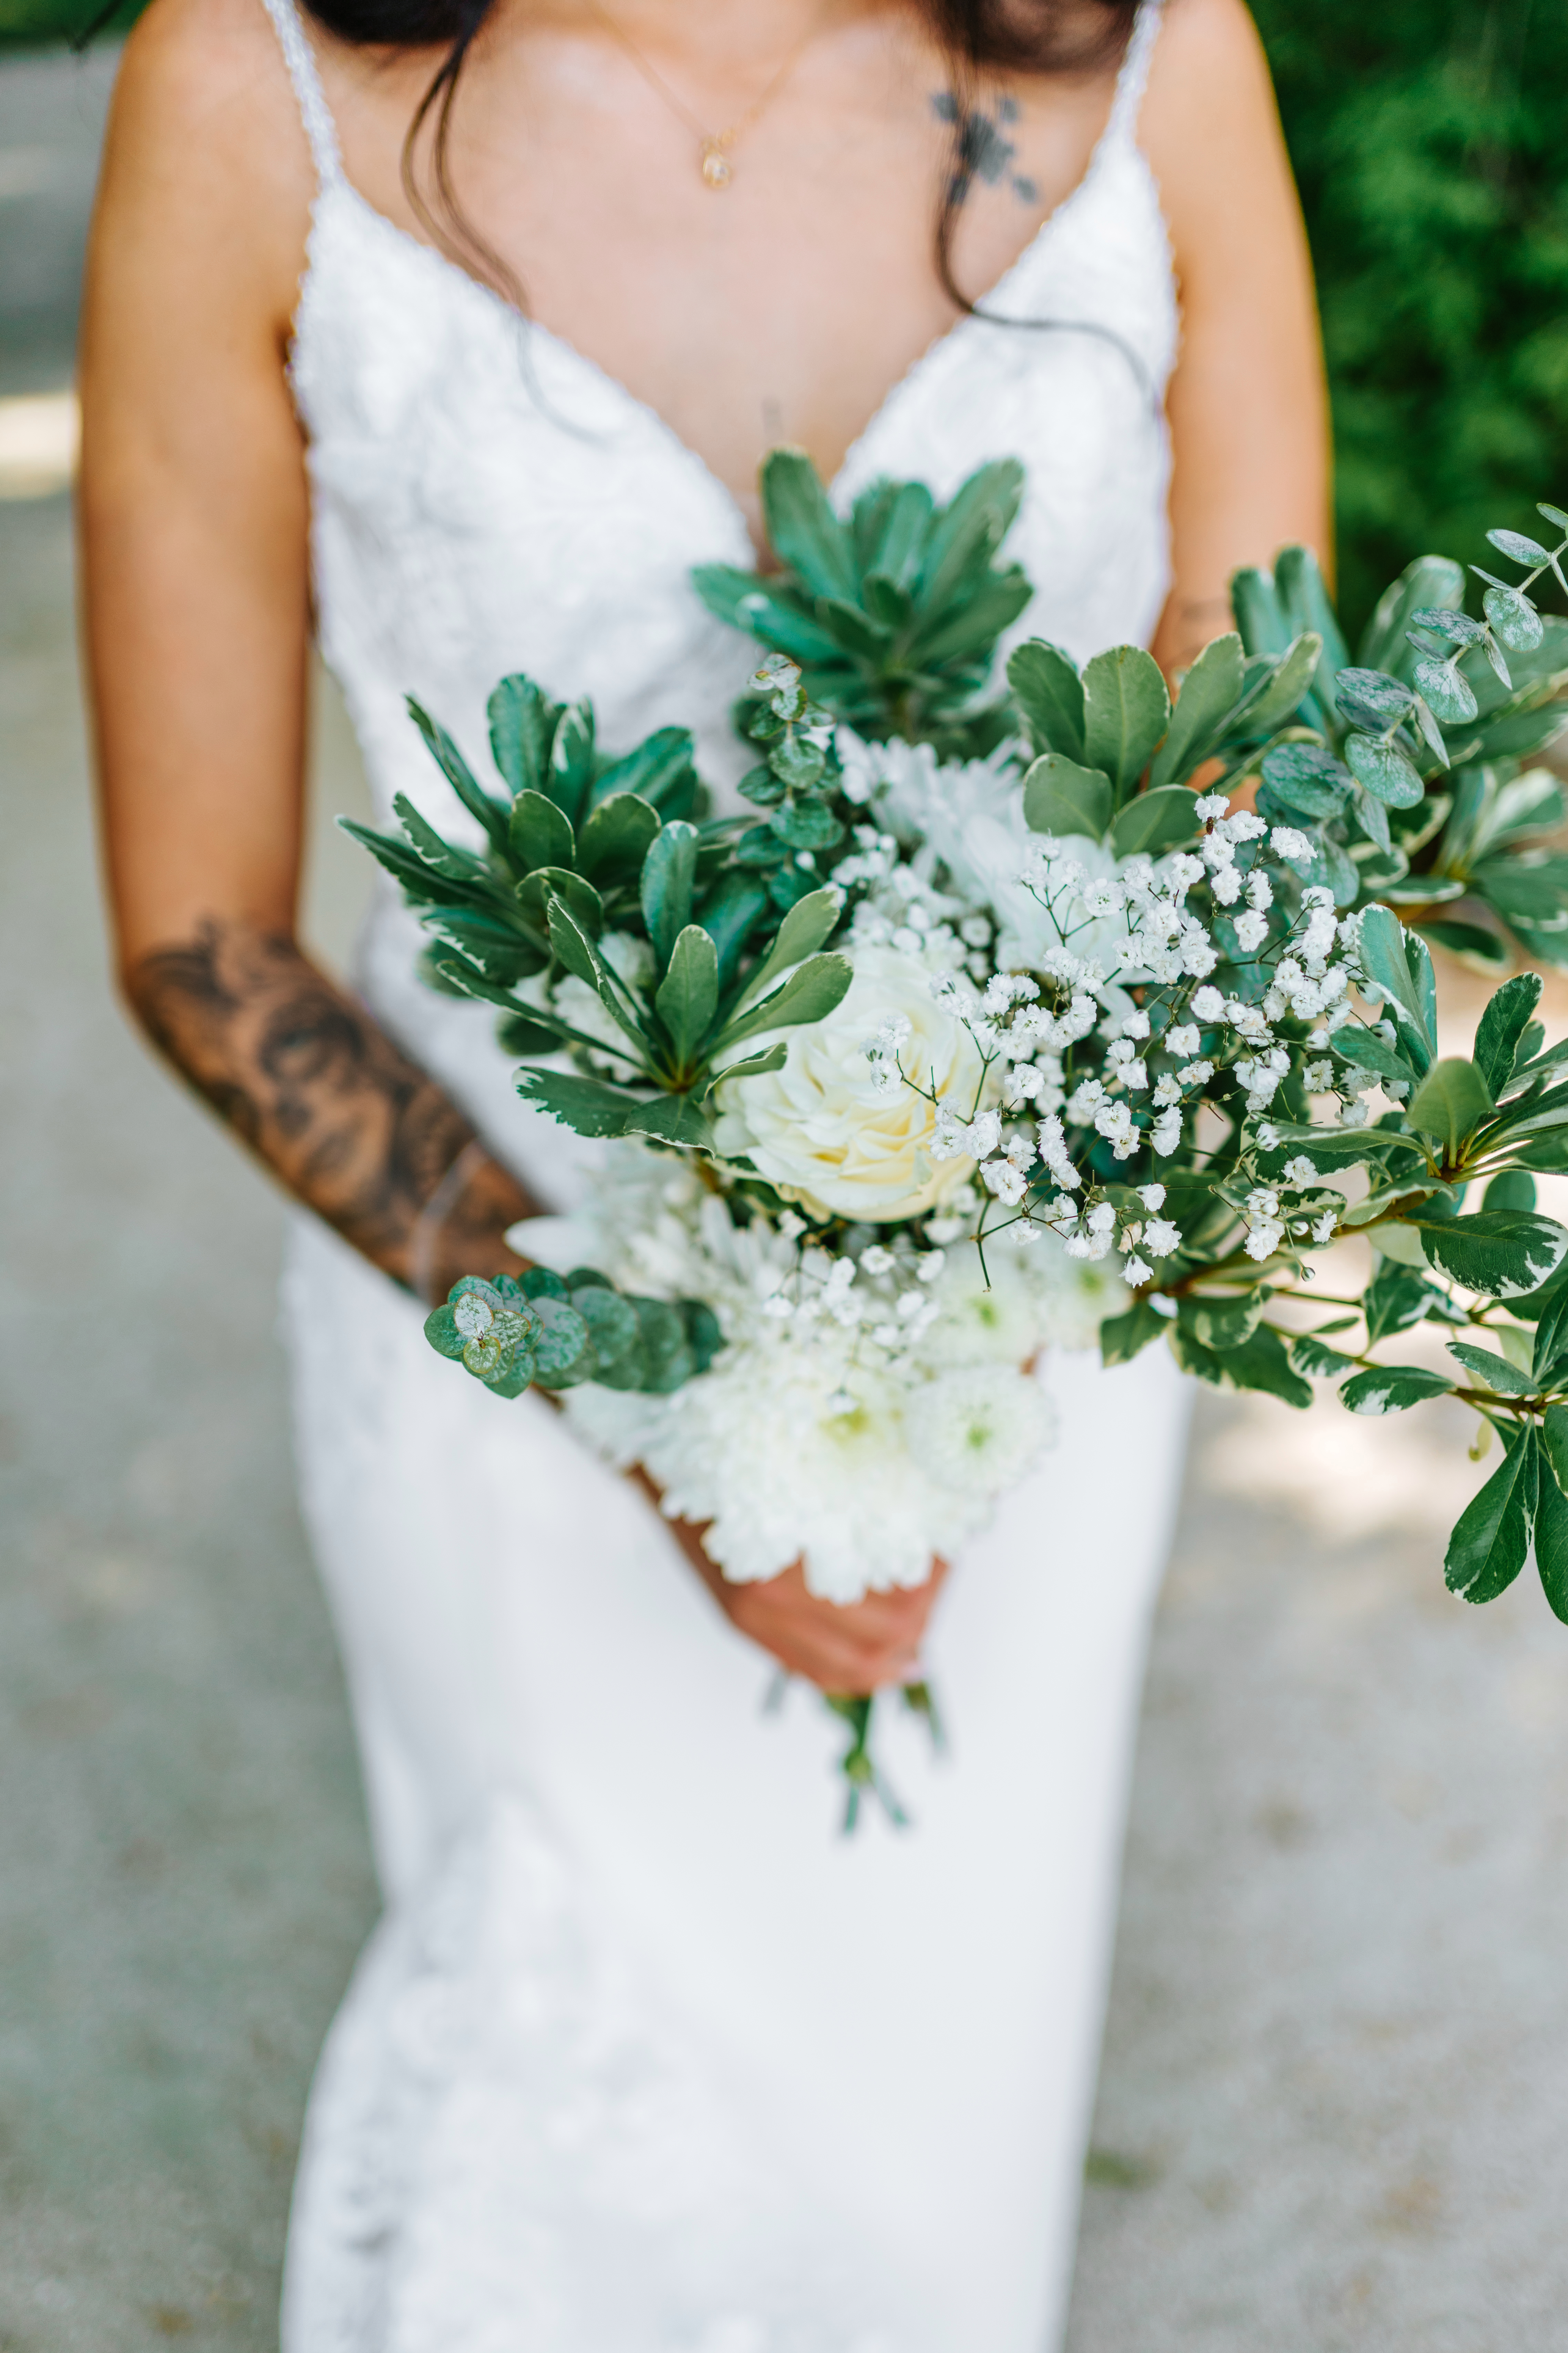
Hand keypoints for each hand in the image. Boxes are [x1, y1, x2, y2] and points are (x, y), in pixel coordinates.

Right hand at [629, 1468, 947, 1693]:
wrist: (663, 1464)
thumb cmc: (736, 1455)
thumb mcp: (803, 1471)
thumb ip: (857, 1506)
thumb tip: (929, 1522)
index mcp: (791, 1562)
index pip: (892, 1606)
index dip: (932, 1586)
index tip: (948, 1550)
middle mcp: (768, 1603)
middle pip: (877, 1645)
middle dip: (920, 1622)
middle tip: (936, 1588)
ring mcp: (754, 1622)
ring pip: (845, 1672)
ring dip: (893, 1660)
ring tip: (919, 1642)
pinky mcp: (743, 1627)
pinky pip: (808, 1671)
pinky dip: (851, 1675)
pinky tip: (880, 1663)